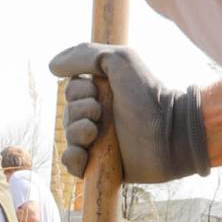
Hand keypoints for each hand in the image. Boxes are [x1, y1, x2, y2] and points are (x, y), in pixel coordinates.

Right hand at [48, 44, 209, 183]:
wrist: (170, 134)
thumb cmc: (149, 95)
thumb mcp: (119, 60)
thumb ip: (85, 55)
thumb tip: (51, 66)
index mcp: (103, 92)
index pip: (71, 90)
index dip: (78, 92)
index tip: (99, 92)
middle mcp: (99, 116)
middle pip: (67, 113)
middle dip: (78, 112)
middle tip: (101, 114)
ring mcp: (100, 142)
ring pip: (68, 138)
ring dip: (77, 133)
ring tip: (96, 134)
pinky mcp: (100, 165)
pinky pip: (71, 163)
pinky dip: (73, 159)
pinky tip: (85, 154)